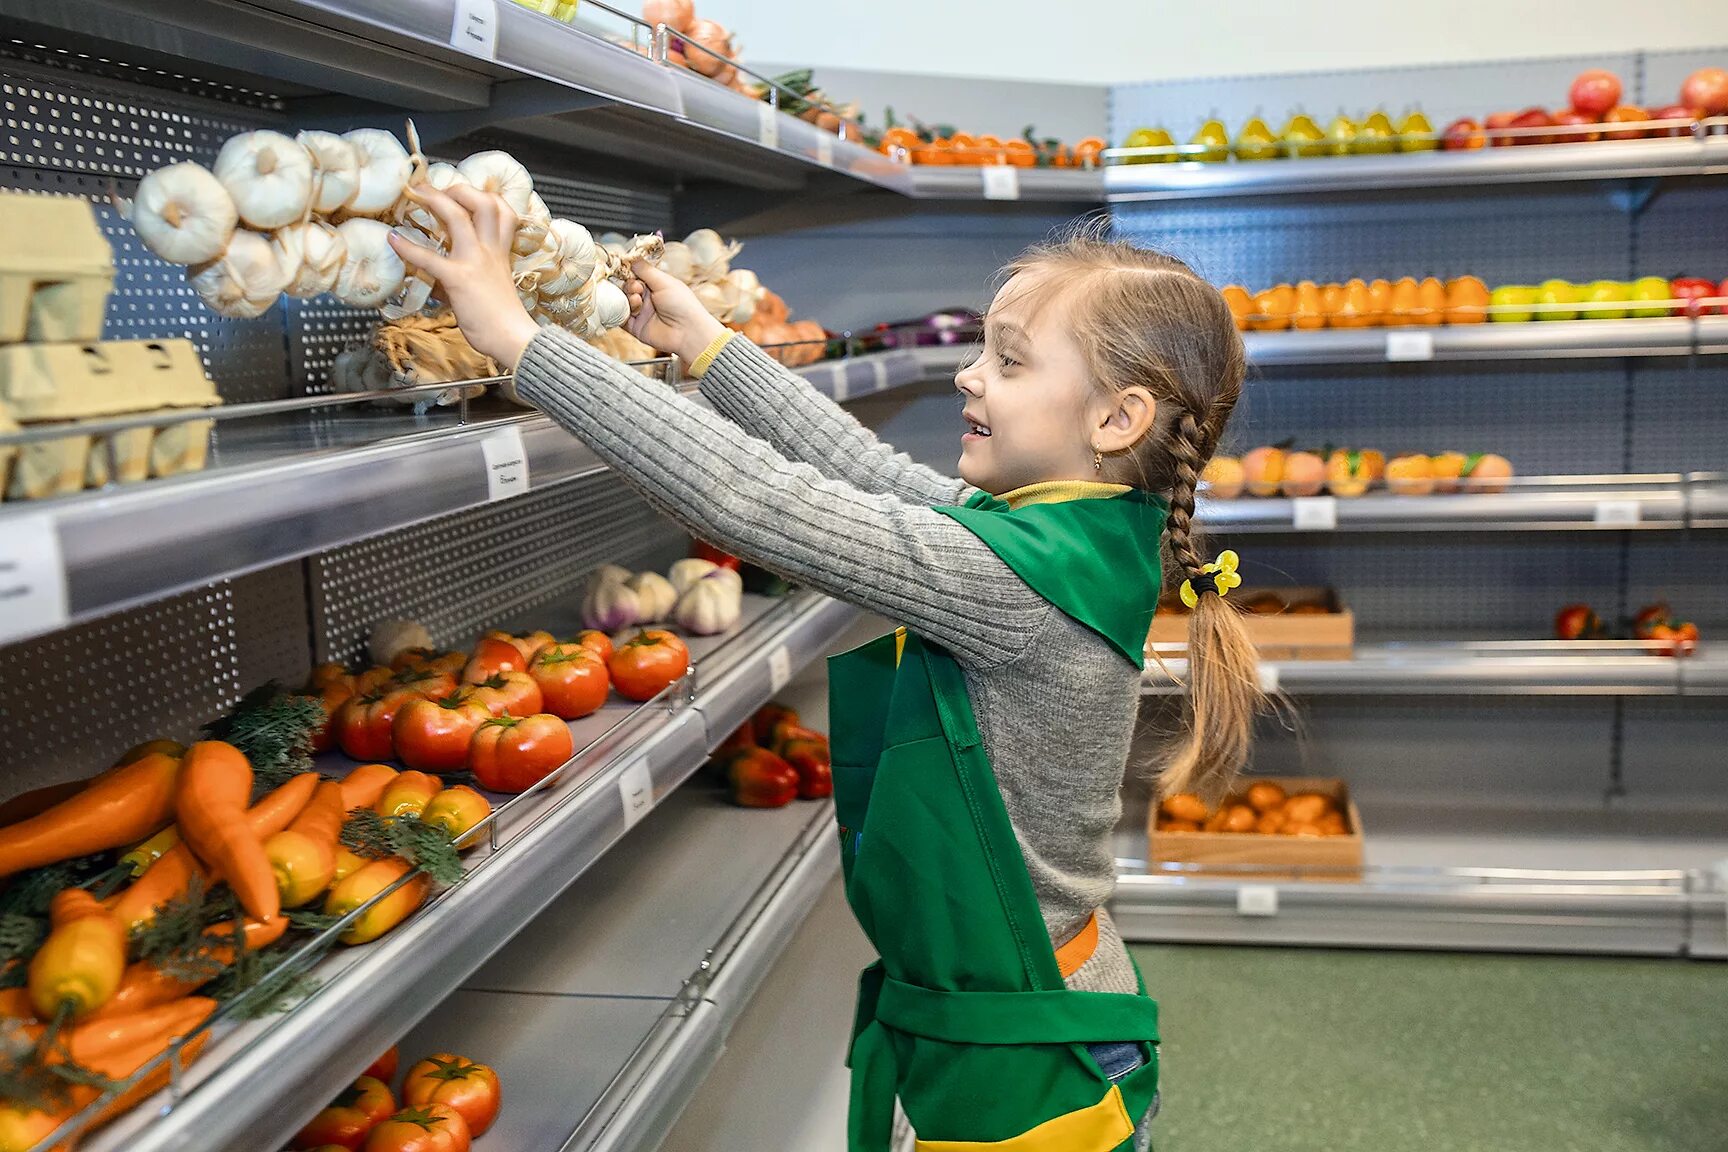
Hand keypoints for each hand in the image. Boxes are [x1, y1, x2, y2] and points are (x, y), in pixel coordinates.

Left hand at [388, 185, 540, 369]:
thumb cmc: (505, 319)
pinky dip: (407, 247)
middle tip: (437, 189)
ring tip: (417, 195)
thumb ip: (472, 273)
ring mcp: (474, 261)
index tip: (466, 193)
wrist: (513, 339)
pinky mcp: (458, 278)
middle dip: (459, 188)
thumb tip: (438, 275)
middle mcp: (489, 250)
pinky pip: (428, 257)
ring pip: (458, 216)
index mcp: (500, 252)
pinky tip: (393, 240)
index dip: (486, 195)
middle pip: (483, 202)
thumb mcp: (494, 286)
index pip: (504, 211)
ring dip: (435, 200)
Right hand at [624, 261, 726, 365]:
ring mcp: (641, 313)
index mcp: (656, 285)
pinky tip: (633, 308)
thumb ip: (645, 269)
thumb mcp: (664, 281)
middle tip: (638, 287)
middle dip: (629, 285)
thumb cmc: (683, 305)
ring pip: (623, 301)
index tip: (624, 269)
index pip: (635, 275)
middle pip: (627, 287)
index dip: (629, 272)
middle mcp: (648, 298)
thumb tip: (631, 257)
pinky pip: (621, 318)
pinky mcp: (635, 327)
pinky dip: (623, 312)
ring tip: (637, 299)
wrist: (688, 332)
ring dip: (628, 297)